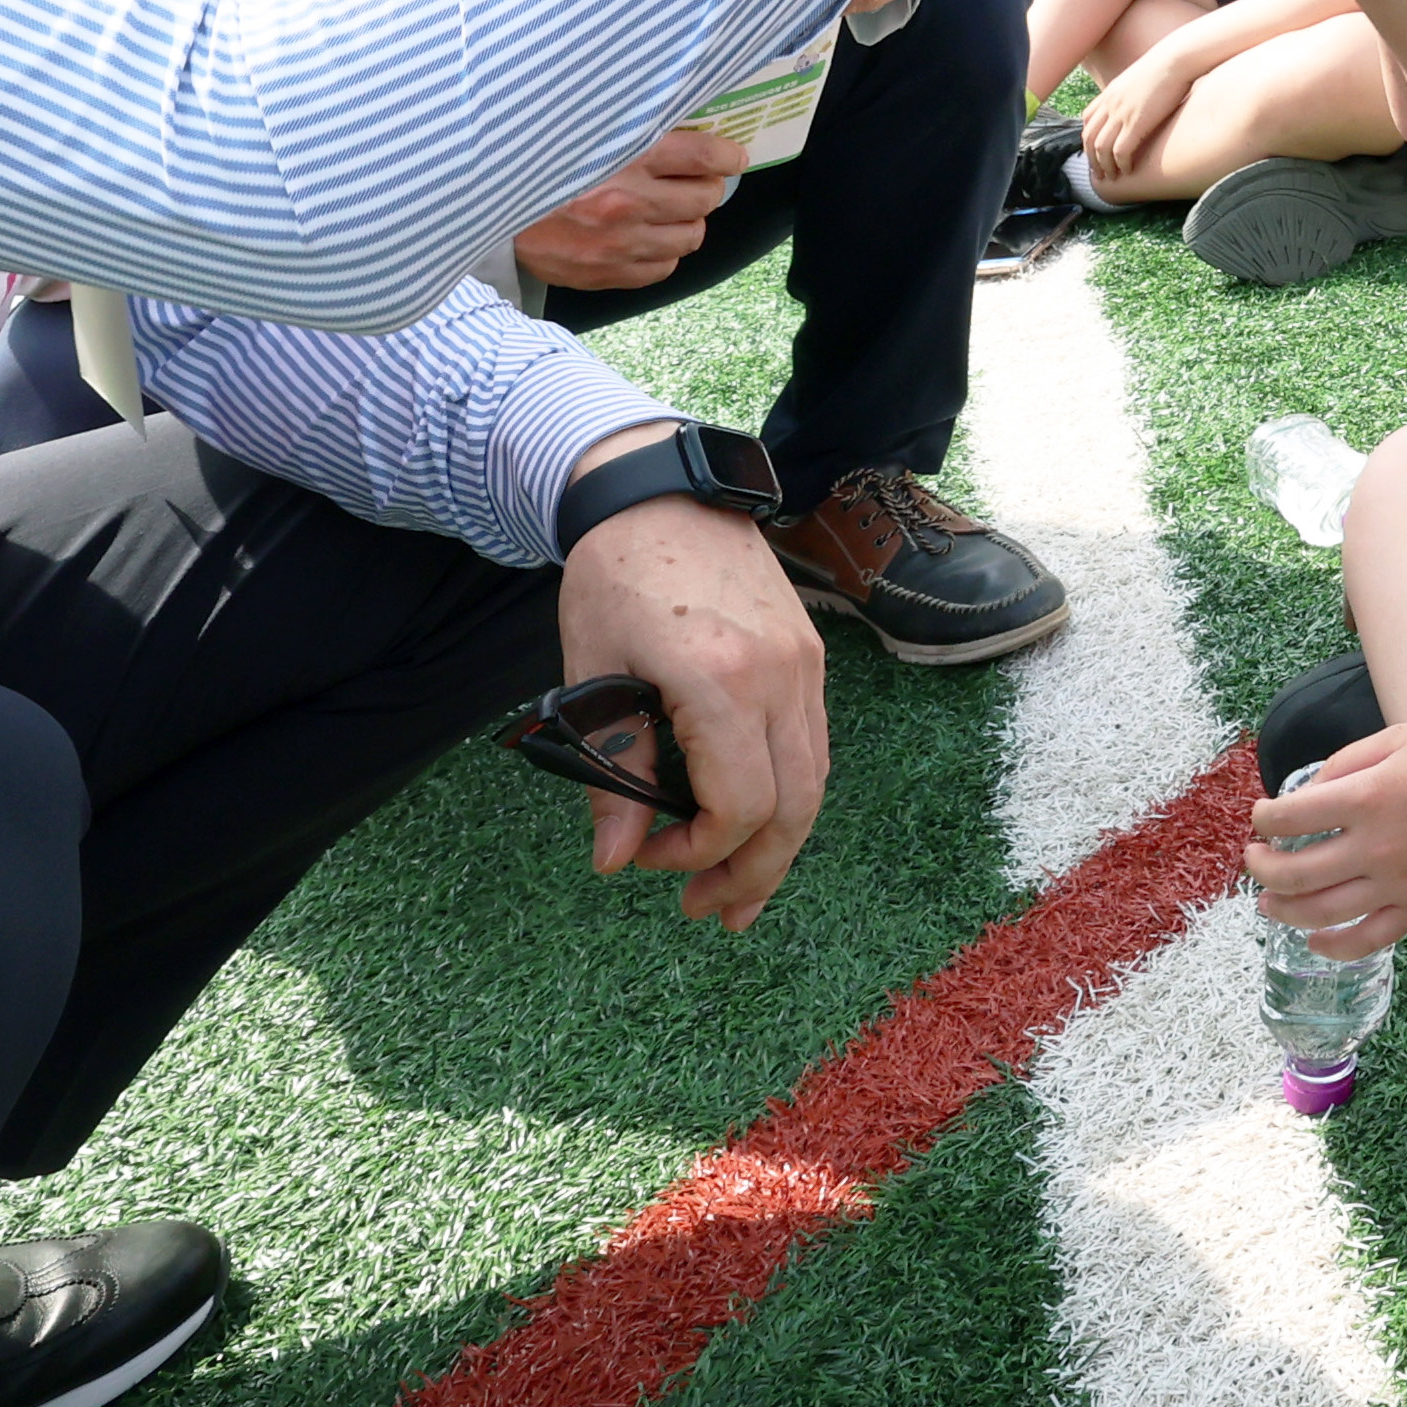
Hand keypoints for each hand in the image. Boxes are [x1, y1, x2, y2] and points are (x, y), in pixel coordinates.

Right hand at [514, 129, 744, 289]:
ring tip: (672, 210)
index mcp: (624, 154)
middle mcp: (627, 200)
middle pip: (705, 198)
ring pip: (691, 236)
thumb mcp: (582, 127)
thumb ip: (630, 124)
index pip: (704, 157)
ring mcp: (619, 242)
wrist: (484, 202)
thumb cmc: (535, 158)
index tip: (731, 156)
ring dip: (688, 220)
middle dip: (706, 187)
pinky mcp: (607, 271)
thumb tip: (682, 122)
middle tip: (694, 180)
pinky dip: (664, 252)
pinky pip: (663, 267)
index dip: (727, 156)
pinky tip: (649, 236)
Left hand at [554, 465, 830, 930]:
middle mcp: (778, 677)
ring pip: (814, 784)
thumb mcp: (592, 672)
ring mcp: (803, 667)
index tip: (649, 859)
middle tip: (713, 915)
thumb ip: (611, 769)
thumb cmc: (615, 575)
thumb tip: (616, 860)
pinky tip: (756, 823)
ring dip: (780, 846)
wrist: (660, 491)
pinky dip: (790, 798)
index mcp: (719, 679)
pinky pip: (813, 748)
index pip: (738, 805)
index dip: (698, 852)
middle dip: (755, 874)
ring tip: (739, 891)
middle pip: (793, 809)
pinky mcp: (808, 658)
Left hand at [1078, 41, 1192, 182]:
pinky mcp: (1136, 123)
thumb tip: (1142, 100)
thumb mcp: (1142, 78)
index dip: (1089, 139)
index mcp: (1110, 93)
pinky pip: (1120, 151)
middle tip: (1099, 172)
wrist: (1176, 59)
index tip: (1096, 152)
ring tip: (1111, 177)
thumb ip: (1135, 92)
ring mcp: (1121, 113)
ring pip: (1100, 148)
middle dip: (1091, 158)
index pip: (1087, 120)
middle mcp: (1110, 104)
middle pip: (1089, 137)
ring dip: (1104, 166)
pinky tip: (1127, 171)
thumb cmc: (1168, 66)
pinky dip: (1121, 164)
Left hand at [1242, 717, 1406, 957]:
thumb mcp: (1395, 739)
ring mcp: (1398, 884)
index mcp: (1366, 798)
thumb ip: (1342, 765)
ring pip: (1321, 913)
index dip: (1264, 818)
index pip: (1289, 819)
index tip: (1262, 816)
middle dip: (1262, 866)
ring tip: (1267, 901)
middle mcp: (1376, 848)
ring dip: (1283, 909)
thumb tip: (1306, 795)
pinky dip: (1335, 947)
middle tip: (1255, 857)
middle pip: (1294, 873)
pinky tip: (1313, 941)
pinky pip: (1370, 939)